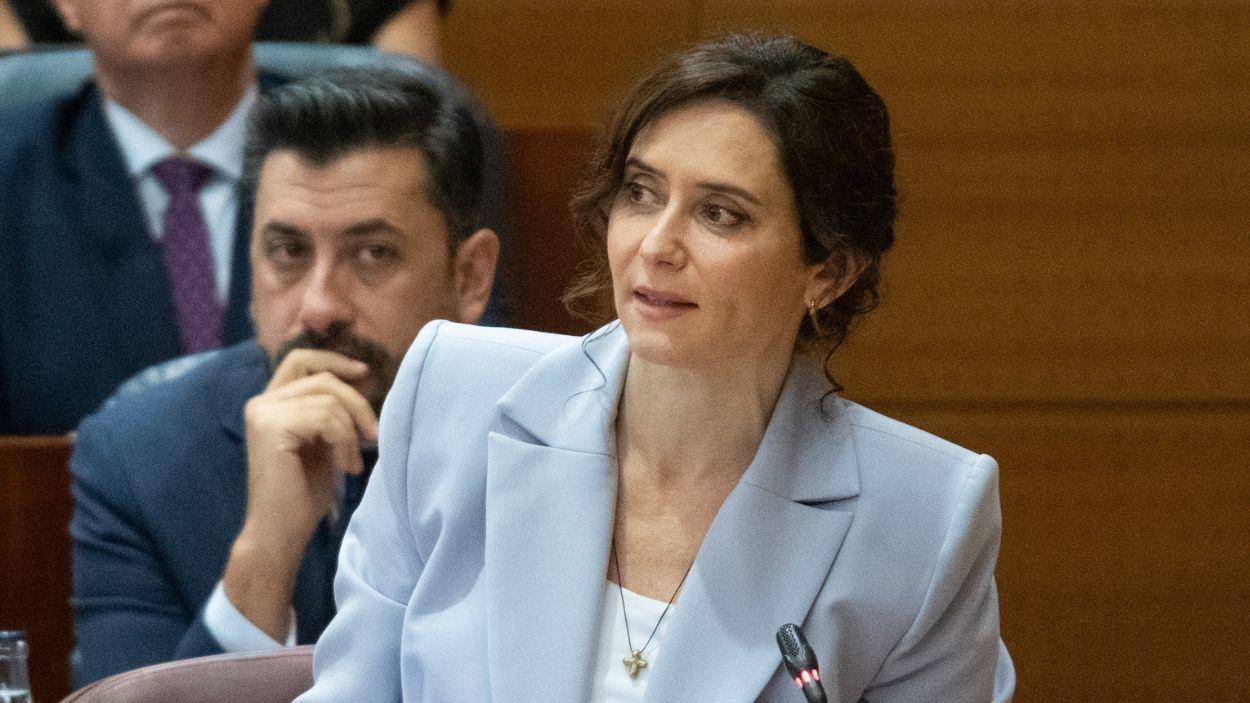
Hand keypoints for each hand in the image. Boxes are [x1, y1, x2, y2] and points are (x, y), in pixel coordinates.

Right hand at [222, 349, 379, 640]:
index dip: (334, 360)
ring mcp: (263, 413)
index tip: (364, 374)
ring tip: (353, 462)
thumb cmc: (303, 494)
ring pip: (330, 399)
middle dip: (358, 403)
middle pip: (324, 378)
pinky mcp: (272, 427)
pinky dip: (345, 441)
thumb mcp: (322, 442)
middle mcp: (261, 402)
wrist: (280, 532)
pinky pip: (326, 418)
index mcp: (270, 403)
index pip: (301, 359)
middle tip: (374, 436)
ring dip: (352, 431)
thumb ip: (329, 412)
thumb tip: (361, 381)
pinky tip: (345, 467)